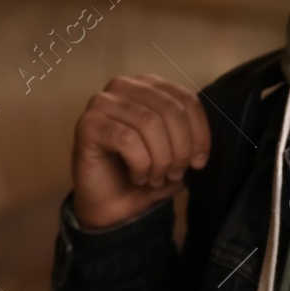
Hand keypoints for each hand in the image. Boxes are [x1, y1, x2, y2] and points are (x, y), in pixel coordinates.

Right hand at [70, 74, 211, 230]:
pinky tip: (137, 176)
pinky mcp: (87, 124)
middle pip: (170, 110)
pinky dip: (139, 164)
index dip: (199, 133)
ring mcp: (102, 102)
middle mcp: (124, 86)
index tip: (199, 163)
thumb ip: (190, 138)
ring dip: (160, 159)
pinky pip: (126, 139)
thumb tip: (202, 145)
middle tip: (175, 173)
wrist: (110, 204)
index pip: (186, 100)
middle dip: (180, 149)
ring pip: (149, 123)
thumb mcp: (175, 153)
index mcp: (148, 86)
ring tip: (156, 178)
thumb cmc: (142, 173)